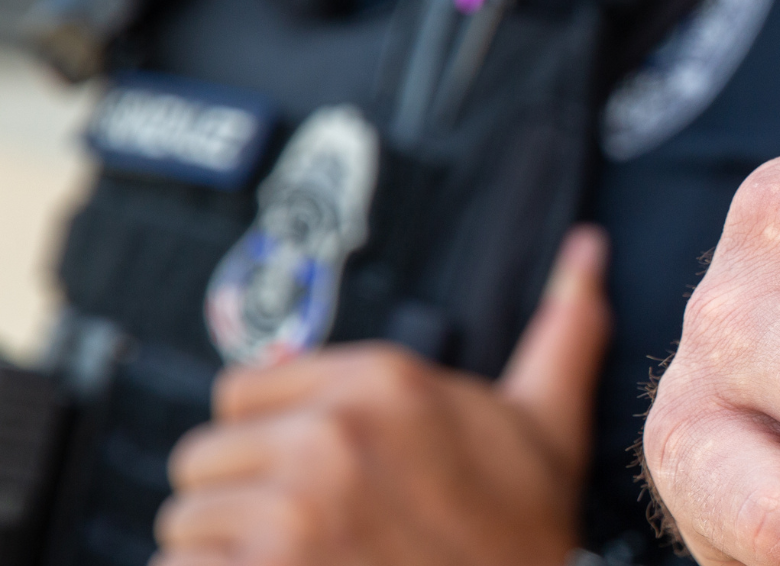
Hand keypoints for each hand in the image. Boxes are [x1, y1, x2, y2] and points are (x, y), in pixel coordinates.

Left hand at [152, 226, 611, 565]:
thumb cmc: (528, 536)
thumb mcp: (546, 427)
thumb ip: (559, 334)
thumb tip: (587, 249)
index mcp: (383, 382)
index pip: (241, 393)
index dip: (273, 440)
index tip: (318, 480)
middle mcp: (329, 436)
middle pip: (204, 456)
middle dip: (243, 499)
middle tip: (310, 533)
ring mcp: (290, 511)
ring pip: (186, 522)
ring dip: (226, 553)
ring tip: (299, 562)